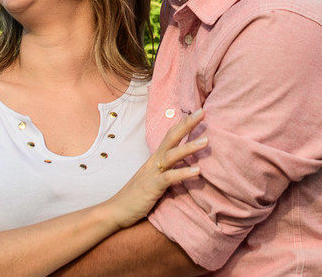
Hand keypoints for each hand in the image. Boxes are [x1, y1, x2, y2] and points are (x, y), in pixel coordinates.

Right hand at [102, 109, 205, 229]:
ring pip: (171, 155)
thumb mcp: (153, 180)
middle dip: (186, 124)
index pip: (170, 137)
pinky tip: (197, 171)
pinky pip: (169, 177)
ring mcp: (152, 173)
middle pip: (171, 138)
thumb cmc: (136, 197)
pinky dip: (183, 173)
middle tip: (202, 112)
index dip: (183, 124)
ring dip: (189, 147)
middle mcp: (154, 162)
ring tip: (206, 140)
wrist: (116, 210)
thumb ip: (167, 172)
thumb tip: (185, 168)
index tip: (198, 113)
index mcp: (155, 160)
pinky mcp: (152, 187)